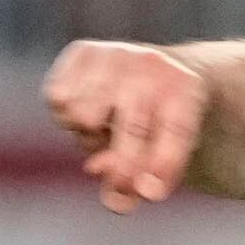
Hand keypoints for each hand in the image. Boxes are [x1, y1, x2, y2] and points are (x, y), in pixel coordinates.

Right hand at [43, 40, 206, 213]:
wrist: (148, 70)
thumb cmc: (157, 124)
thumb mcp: (163, 153)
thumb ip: (135, 182)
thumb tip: (102, 179)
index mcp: (186, 89)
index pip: (177, 132)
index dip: (163, 168)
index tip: (150, 193)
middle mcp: (153, 65)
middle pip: (133, 130)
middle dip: (122, 168)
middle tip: (117, 180)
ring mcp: (117, 54)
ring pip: (84, 116)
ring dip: (88, 136)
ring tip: (104, 130)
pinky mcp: (83, 51)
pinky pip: (58, 100)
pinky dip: (66, 118)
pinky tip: (84, 111)